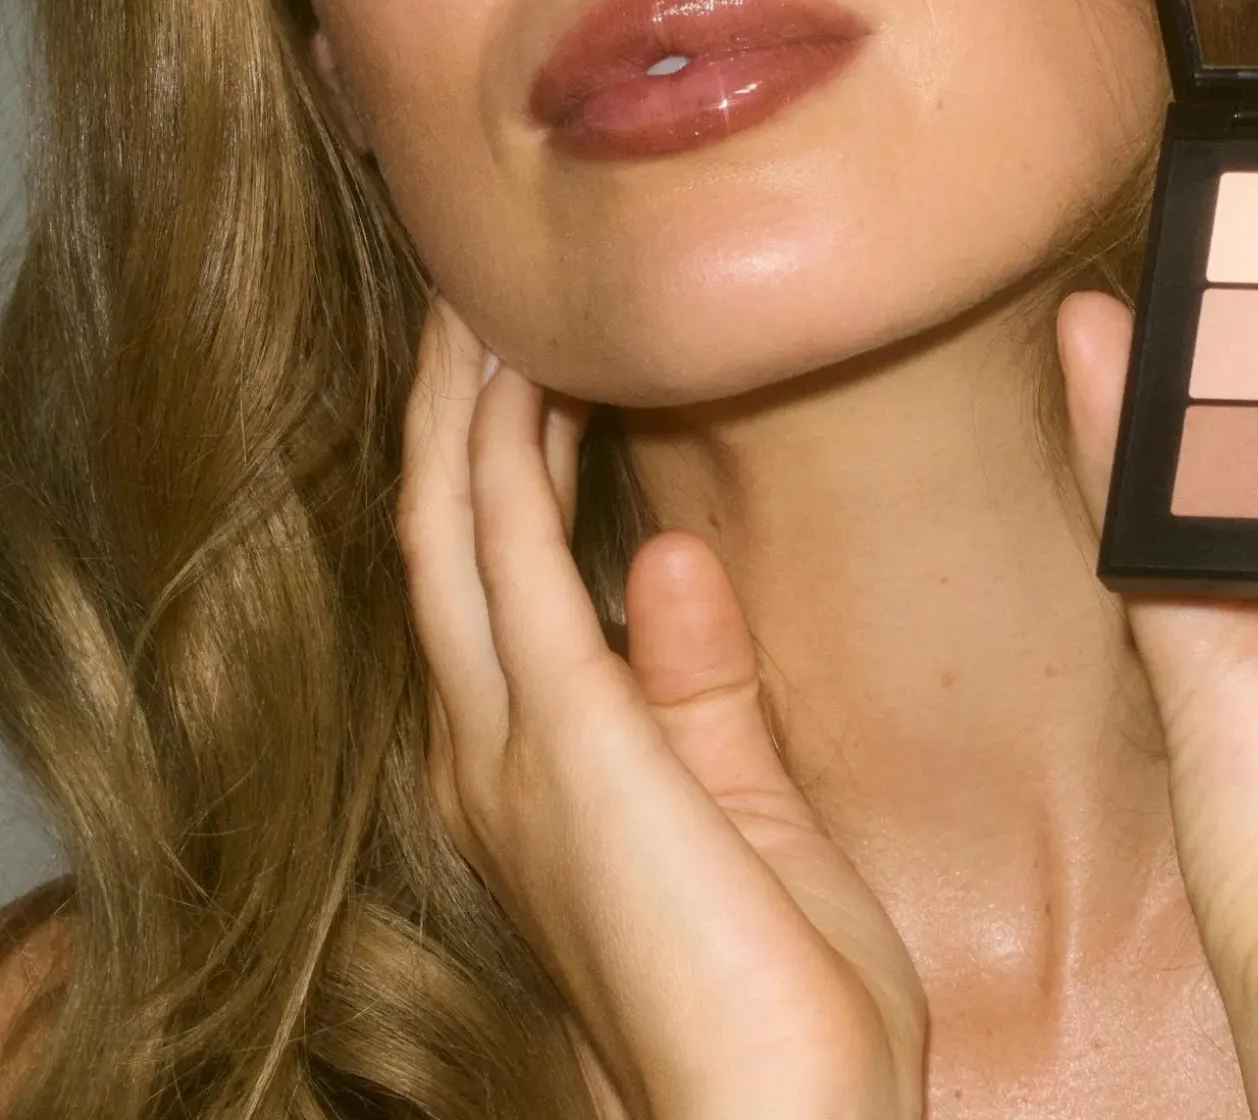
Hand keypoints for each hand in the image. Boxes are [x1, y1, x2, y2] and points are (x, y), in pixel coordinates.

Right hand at [397, 297, 925, 1119]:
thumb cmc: (779, 994)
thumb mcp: (741, 812)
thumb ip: (697, 686)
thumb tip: (663, 555)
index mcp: (537, 769)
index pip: (489, 575)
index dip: (488, 458)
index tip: (526, 359)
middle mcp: (493, 750)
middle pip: (442, 531)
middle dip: (451, 408)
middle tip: (475, 298)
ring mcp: (512, 746)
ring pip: (452, 523)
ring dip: (463, 404)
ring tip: (481, 303)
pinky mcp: (563, 738)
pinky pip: (509, 553)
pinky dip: (503, 453)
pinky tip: (523, 375)